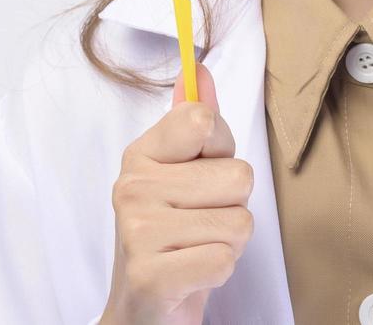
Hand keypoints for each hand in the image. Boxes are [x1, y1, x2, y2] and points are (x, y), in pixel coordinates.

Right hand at [101, 62, 254, 324]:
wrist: (144, 309)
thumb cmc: (172, 235)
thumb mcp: (182, 173)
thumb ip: (193, 122)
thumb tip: (199, 72)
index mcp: (141, 154)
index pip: (204, 120)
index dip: (221, 151)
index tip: (200, 174)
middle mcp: (132, 187)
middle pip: (238, 176)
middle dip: (232, 205)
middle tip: (200, 223)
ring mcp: (138, 232)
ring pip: (239, 221)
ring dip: (229, 242)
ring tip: (196, 248)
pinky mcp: (151, 275)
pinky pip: (224, 259)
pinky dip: (219, 271)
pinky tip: (192, 273)